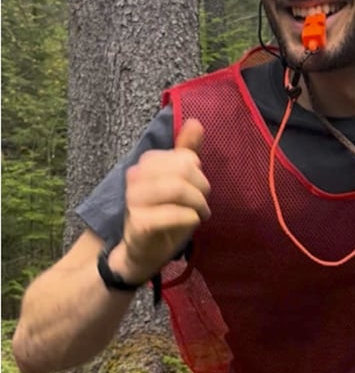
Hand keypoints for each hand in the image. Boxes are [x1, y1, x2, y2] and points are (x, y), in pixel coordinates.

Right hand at [119, 119, 209, 279]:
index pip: (185, 157)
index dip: (197, 173)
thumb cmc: (164, 214)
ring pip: (179, 190)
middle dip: (201, 189)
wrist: (141, 251)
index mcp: (145, 164)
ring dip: (198, 204)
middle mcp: (135, 177)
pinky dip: (190, 219)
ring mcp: (134, 200)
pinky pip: (176, 214)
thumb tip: (195, 121)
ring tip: (197, 214)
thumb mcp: (178, 181)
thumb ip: (185, 152)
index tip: (196, 187)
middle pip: (184, 171)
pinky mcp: (140, 223)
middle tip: (201, 203)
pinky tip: (189, 223)